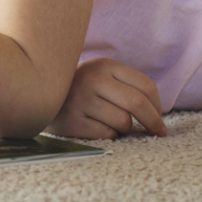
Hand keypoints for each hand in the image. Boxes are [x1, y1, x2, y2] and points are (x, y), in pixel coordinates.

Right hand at [46, 57, 166, 138]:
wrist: (40, 93)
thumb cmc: (83, 89)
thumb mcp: (103, 76)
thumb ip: (128, 87)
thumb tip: (158, 114)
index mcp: (105, 66)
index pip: (146, 86)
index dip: (158, 106)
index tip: (160, 118)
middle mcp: (92, 80)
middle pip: (137, 104)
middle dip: (153, 122)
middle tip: (158, 133)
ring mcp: (80, 100)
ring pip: (123, 122)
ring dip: (125, 128)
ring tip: (114, 123)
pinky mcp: (72, 122)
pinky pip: (106, 134)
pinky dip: (109, 135)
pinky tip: (98, 127)